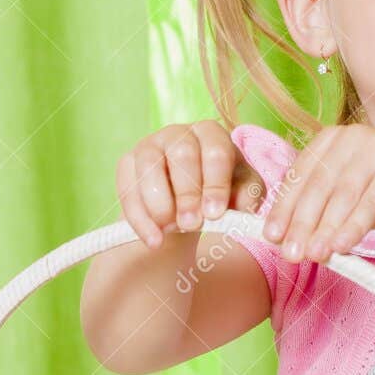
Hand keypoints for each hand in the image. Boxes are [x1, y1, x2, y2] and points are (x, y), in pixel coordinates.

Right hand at [116, 120, 266, 248]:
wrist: (184, 207)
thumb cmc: (217, 194)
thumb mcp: (239, 195)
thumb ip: (246, 197)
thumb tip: (243, 206)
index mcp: (212, 135)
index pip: (216, 151)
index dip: (215, 183)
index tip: (214, 214)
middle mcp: (179, 133)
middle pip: (182, 154)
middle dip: (187, 194)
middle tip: (192, 225)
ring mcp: (150, 145)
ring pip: (150, 167)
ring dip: (160, 204)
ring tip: (171, 231)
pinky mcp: (127, 163)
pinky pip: (128, 188)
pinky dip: (140, 218)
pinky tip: (153, 240)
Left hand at [261, 122, 374, 261]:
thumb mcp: (344, 198)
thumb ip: (316, 210)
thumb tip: (282, 239)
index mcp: (330, 139)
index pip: (300, 175)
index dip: (284, 208)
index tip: (272, 237)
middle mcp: (352, 137)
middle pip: (319, 186)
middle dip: (302, 223)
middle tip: (291, 253)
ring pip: (342, 195)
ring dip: (325, 229)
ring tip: (314, 255)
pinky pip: (369, 203)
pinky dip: (353, 227)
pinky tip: (341, 247)